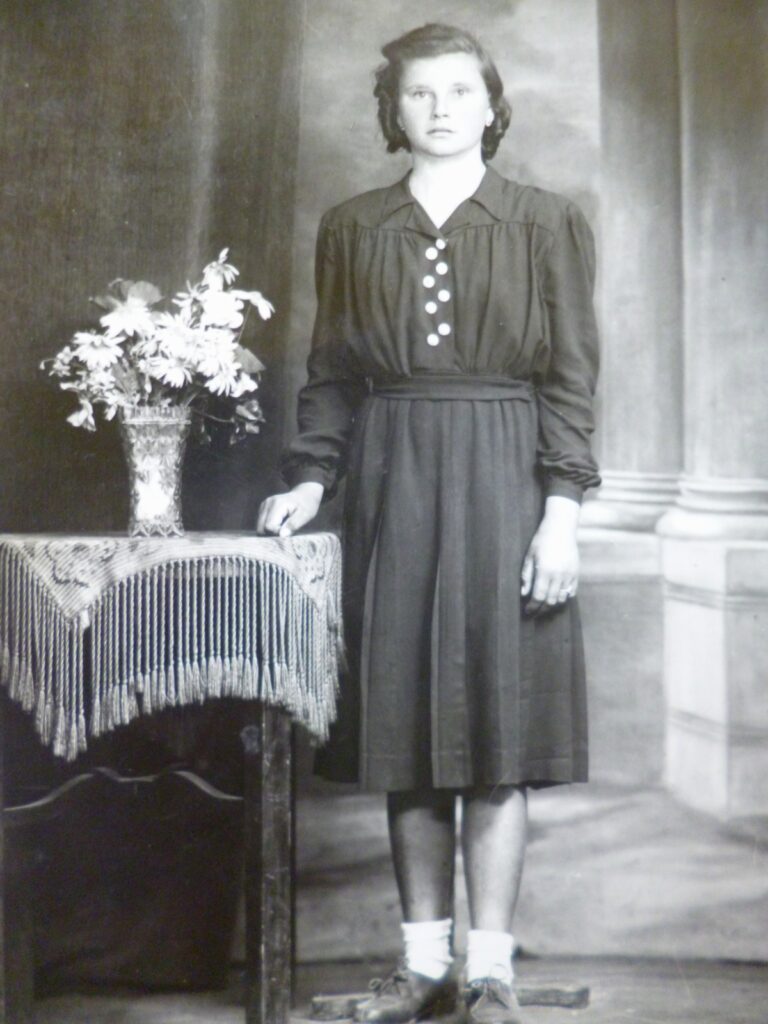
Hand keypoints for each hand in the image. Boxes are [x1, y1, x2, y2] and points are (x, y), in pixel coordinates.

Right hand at [256, 482, 323, 536]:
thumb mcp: (305, 515)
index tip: (288, 533)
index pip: (269, 526)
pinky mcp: (262, 509)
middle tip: (286, 532)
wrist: (304, 494)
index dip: (277, 534)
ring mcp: (263, 505)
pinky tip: (279, 524)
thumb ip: (293, 524)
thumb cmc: (307, 505)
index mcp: (277, 504)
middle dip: (272, 534)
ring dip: (270, 532)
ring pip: (259, 528)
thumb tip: (281, 535)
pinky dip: (268, 528)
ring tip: (283, 527)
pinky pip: (261, 524)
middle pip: (261, 528)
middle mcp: (267, 503)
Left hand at [521, 496, 579, 614]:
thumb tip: (524, 593)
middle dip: (542, 609)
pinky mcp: (576, 573)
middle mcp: (559, 575)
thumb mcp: (529, 556)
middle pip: (551, 601)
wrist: (561, 528)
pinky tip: (556, 598)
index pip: (539, 596)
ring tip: (545, 606)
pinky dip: (564, 598)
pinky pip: (571, 592)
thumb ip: (526, 575)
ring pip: (562, 599)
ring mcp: (569, 574)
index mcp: (545, 570)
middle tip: (535, 611)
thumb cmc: (542, 540)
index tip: (527, 611)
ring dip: (553, 605)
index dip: (533, 606)